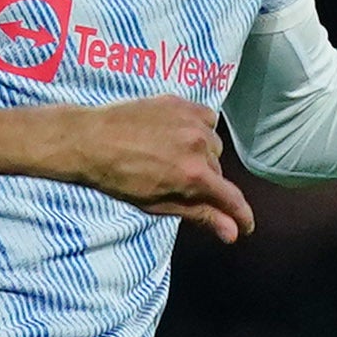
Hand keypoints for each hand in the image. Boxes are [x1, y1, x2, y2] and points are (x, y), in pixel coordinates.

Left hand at [68, 95, 254, 242]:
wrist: (90, 140)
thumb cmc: (119, 178)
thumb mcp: (158, 203)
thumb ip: (200, 214)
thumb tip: (232, 233)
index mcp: (193, 176)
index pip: (231, 198)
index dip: (242, 215)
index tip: (246, 227)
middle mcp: (198, 146)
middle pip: (218, 172)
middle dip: (206, 183)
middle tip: (179, 185)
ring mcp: (191, 122)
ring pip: (213, 146)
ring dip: (202, 156)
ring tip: (175, 159)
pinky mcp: (182, 103)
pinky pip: (207, 119)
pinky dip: (200, 130)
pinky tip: (180, 136)